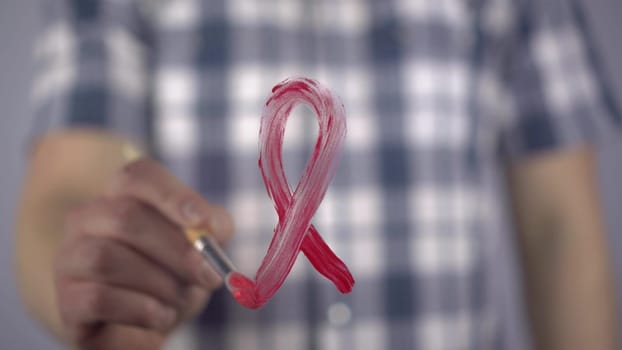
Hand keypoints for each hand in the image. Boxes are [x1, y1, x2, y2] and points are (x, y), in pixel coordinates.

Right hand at [55, 158, 233, 348]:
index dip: (171, 195)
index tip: (200, 219)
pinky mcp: (66, 300)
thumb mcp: (200, 248)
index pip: (138, 176)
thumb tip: (212, 226)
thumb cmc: (172, 275)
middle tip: (208, 275)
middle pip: (125, 217)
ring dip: (159, 283)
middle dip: (175, 249)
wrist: (142, 325)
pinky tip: (160, 316)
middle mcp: (87, 219)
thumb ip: (213, 229)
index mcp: (122, 196)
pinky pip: (98, 298)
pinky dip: (141, 310)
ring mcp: (70, 258)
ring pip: (107, 258)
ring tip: (181, 300)